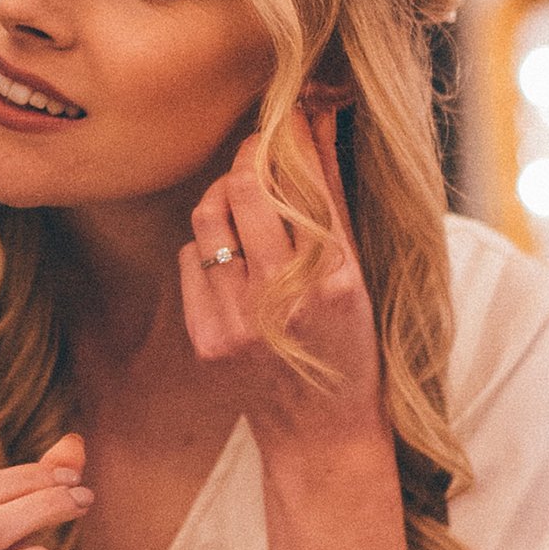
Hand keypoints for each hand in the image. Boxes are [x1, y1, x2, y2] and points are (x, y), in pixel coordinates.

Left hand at [179, 105, 387, 468]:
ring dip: (222, 196)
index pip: (302, 183)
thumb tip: (318, 123)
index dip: (287, 140)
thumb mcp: (358, 272)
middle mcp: (285, 298)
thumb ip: (333, 198)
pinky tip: (230, 260)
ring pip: (208, 218)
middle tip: (257, 149)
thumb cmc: (350, 343)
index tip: (286, 117)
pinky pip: (190, 260)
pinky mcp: (206, 338)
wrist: (320, 431)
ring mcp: (240, 321)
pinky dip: (206, 247)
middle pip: (246, 190)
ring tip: (241, 201)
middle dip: (249, 156)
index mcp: (336, 278)